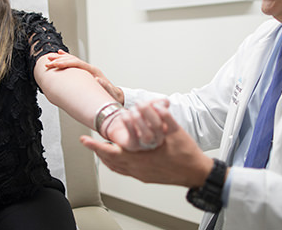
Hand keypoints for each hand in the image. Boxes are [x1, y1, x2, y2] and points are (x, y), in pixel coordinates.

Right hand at [45, 50, 123, 102]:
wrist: (115, 96)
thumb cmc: (111, 95)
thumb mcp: (109, 91)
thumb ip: (104, 85)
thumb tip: (97, 80)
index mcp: (93, 72)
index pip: (77, 64)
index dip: (66, 63)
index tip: (56, 64)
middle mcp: (90, 69)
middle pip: (73, 60)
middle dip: (60, 60)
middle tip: (49, 62)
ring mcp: (88, 70)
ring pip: (73, 61)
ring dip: (61, 59)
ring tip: (50, 58)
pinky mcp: (86, 73)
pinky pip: (74, 64)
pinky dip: (66, 60)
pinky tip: (60, 56)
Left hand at [81, 103, 212, 187]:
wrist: (196, 173)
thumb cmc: (187, 155)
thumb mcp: (176, 132)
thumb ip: (165, 118)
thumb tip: (157, 105)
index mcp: (141, 158)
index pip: (112, 152)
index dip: (96, 145)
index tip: (85, 138)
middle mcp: (138, 169)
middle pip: (109, 161)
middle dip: (96, 150)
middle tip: (86, 142)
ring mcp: (141, 175)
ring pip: (116, 168)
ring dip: (105, 157)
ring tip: (98, 149)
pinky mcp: (145, 177)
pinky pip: (124, 172)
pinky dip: (115, 165)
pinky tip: (115, 160)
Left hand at [105, 99, 169, 151]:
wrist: (122, 126)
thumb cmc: (139, 117)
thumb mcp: (149, 107)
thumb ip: (158, 103)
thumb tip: (165, 102)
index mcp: (164, 131)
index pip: (173, 127)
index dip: (166, 115)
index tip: (155, 104)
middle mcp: (157, 140)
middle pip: (158, 127)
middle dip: (148, 111)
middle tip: (138, 102)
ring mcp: (145, 145)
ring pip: (148, 135)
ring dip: (139, 119)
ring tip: (132, 109)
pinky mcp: (133, 146)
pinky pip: (132, 136)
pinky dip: (128, 122)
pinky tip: (124, 113)